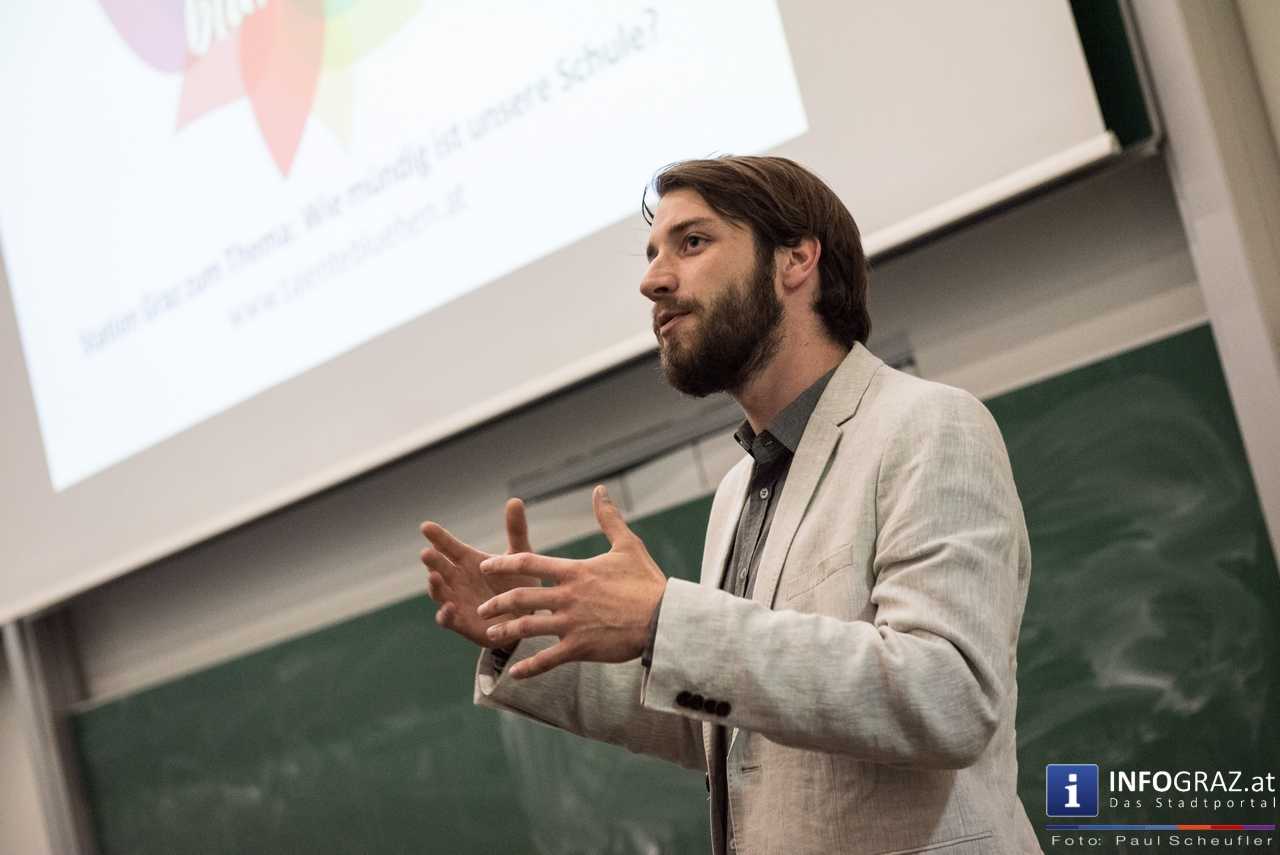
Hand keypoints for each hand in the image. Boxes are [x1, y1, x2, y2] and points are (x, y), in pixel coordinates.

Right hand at [421, 498, 541, 648]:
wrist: (527, 617)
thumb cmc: (519, 582)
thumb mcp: (519, 555)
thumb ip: (516, 530)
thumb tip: (515, 499)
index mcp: (468, 561)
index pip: (449, 546)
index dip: (438, 537)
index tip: (426, 526)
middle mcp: (458, 579)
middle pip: (440, 567)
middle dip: (432, 560)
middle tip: (426, 553)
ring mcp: (457, 600)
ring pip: (439, 592)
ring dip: (434, 586)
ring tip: (433, 577)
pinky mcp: (461, 623)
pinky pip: (447, 619)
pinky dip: (445, 614)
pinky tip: (448, 608)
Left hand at [475, 485, 667, 678]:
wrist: (664, 617)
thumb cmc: (647, 581)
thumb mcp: (628, 545)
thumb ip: (608, 518)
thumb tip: (600, 491)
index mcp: (575, 571)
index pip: (530, 562)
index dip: (504, 564)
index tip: (485, 566)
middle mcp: (568, 596)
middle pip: (521, 596)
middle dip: (497, 603)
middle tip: (482, 608)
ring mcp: (571, 623)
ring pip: (528, 627)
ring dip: (506, 631)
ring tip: (490, 635)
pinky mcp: (580, 647)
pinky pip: (547, 659)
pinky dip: (529, 667)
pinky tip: (514, 672)